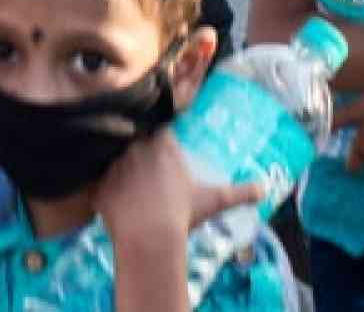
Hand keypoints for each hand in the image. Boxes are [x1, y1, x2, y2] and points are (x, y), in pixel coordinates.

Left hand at [96, 133, 267, 249]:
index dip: (157, 136)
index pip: (156, 127)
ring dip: (118, 169)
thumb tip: (265, 189)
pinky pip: (98, 185)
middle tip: (144, 170)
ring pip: (112, 160)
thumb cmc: (183, 212)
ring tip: (127, 187)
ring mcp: (112, 165)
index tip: (159, 147)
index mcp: (160, 143)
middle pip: (131, 139)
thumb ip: (239, 191)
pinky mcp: (98, 186)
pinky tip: (114, 204)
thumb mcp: (214, 200)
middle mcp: (133, 147)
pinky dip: (105, 193)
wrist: (150, 237)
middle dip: (135, 149)